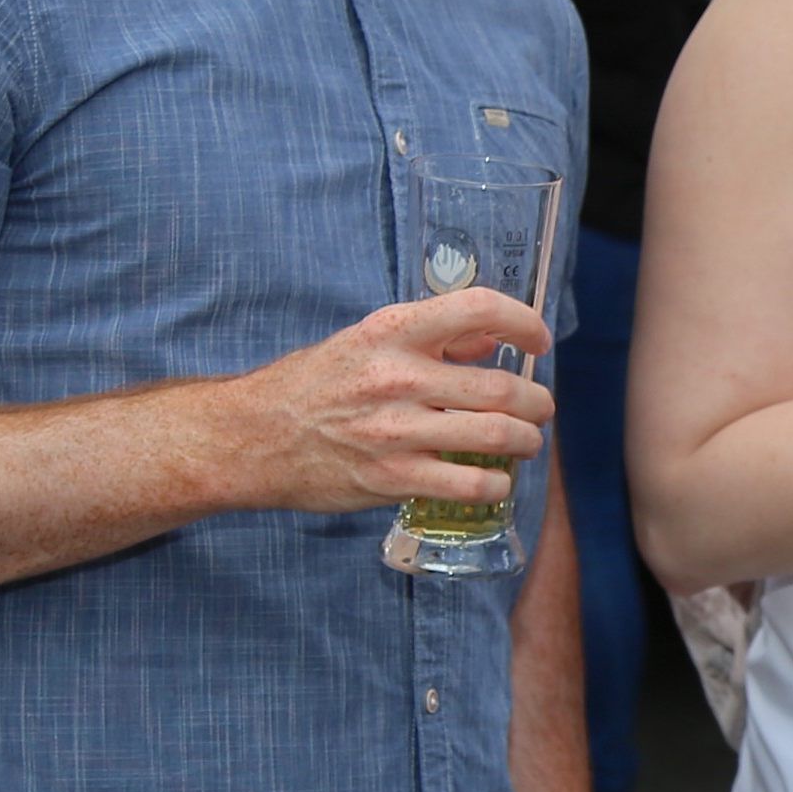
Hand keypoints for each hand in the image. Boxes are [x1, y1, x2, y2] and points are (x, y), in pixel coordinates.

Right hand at [226, 290, 555, 512]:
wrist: (252, 437)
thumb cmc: (313, 386)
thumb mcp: (365, 341)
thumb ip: (430, 338)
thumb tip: (490, 339)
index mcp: (391, 331)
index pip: (479, 308)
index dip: (524, 321)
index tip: (539, 340)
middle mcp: (397, 377)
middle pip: (502, 387)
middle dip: (537, 401)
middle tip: (540, 408)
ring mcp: (395, 430)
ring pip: (496, 435)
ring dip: (526, 441)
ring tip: (525, 442)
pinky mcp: (392, 477)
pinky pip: (469, 483)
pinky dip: (496, 483)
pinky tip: (495, 480)